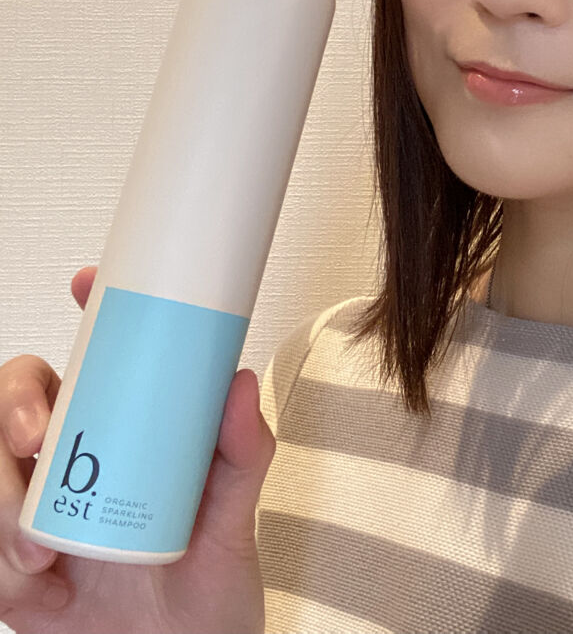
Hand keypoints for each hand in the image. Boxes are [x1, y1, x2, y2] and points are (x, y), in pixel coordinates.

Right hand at [0, 267, 274, 633]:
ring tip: (46, 554)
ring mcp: (37, 508)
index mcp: (128, 431)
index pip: (98, 357)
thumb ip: (243, 452)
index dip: (87, 313)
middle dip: (13, 407)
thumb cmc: (209, 584)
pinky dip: (4, 575)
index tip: (86, 284)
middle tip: (38, 440)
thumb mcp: (234, 516)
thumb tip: (238, 381)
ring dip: (0, 506)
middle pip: (17, 398)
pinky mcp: (10, 564)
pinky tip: (46, 594)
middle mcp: (77, 457)